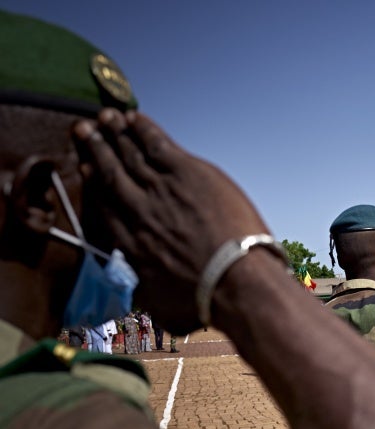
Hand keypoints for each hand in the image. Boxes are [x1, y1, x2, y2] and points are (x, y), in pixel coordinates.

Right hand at [73, 110, 270, 332]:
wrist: (234, 281)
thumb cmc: (206, 301)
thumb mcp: (168, 309)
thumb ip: (155, 298)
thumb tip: (156, 304)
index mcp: (131, 243)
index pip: (105, 205)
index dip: (94, 182)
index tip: (88, 167)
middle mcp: (138, 212)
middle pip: (110, 173)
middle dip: (96, 149)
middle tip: (84, 130)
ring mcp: (161, 190)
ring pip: (130, 154)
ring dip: (116, 133)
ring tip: (105, 118)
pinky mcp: (187, 173)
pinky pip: (158, 143)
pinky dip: (143, 129)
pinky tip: (135, 117)